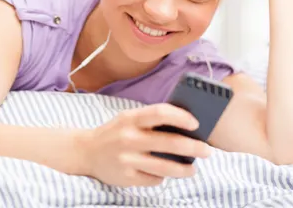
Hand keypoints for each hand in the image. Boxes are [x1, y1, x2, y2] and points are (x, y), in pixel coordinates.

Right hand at [81, 104, 211, 186]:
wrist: (85, 152)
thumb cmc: (114, 133)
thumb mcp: (128, 119)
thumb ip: (151, 120)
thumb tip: (186, 126)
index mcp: (130, 119)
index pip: (161, 113)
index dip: (182, 117)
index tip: (196, 124)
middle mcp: (128, 138)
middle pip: (170, 143)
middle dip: (194, 148)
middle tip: (207, 151)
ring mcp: (127, 159)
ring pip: (166, 167)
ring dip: (185, 169)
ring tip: (193, 169)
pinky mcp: (126, 178)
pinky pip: (154, 179)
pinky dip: (162, 177)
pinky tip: (164, 173)